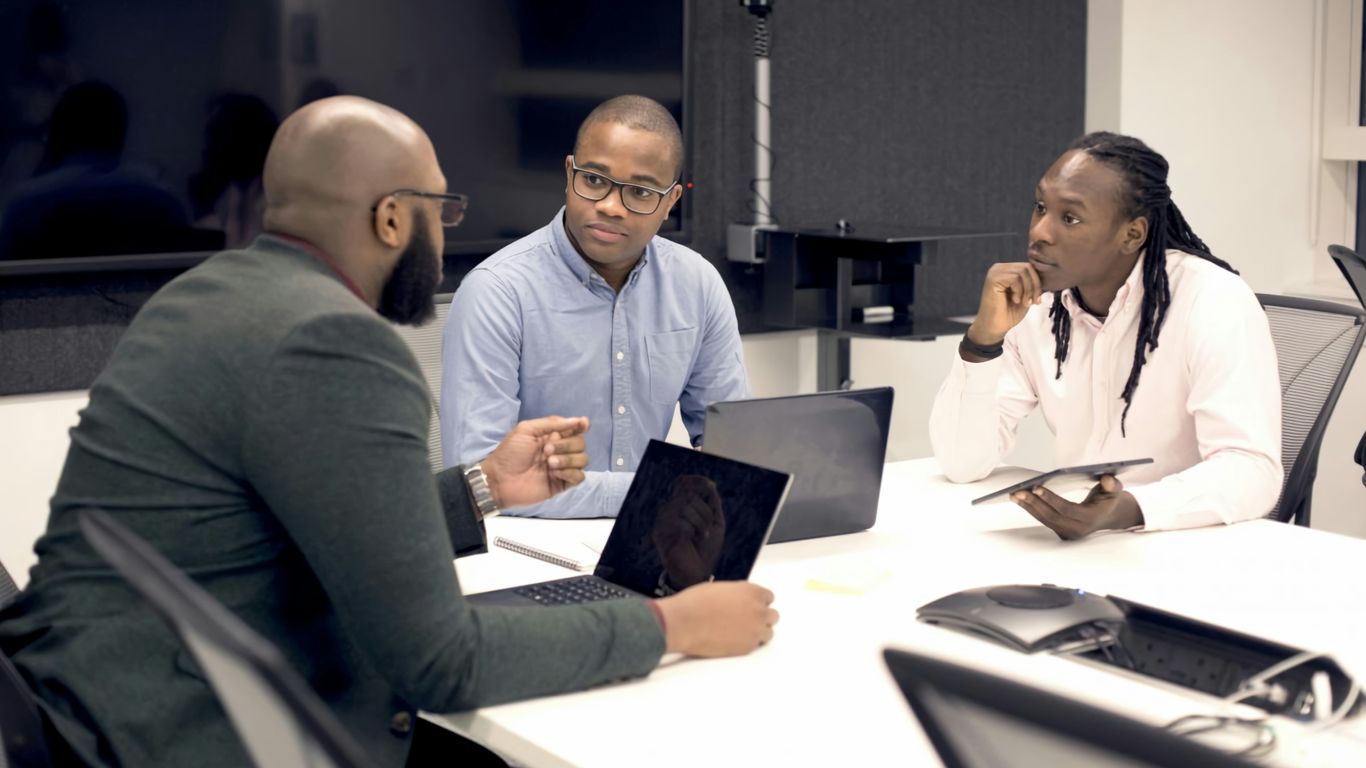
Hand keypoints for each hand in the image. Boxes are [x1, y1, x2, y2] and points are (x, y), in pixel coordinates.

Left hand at [479, 416, 589, 508]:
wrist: (500, 479)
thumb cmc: (509, 453)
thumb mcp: (526, 430)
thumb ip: (552, 423)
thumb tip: (577, 420)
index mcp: (552, 436)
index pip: (575, 429)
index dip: (582, 425)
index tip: (583, 425)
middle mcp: (560, 450)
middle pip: (580, 443)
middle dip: (567, 445)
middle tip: (547, 451)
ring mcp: (563, 467)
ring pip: (583, 459)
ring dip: (568, 459)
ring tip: (549, 464)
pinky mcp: (562, 484)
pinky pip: (579, 477)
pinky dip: (570, 473)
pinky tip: (553, 474)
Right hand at [652, 475, 725, 588]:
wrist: (698, 573)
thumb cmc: (706, 551)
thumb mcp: (716, 523)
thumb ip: (713, 503)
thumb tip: (710, 484)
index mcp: (682, 507)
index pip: (683, 483)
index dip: (697, 481)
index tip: (711, 486)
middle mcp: (670, 511)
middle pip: (688, 495)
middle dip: (705, 511)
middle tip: (708, 527)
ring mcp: (663, 521)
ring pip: (684, 506)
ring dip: (700, 522)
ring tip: (702, 535)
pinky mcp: (660, 533)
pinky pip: (678, 521)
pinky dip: (691, 530)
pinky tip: (692, 540)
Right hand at [655, 581, 777, 656]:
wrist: (684, 623)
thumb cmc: (695, 603)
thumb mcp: (720, 588)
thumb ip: (737, 594)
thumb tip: (739, 600)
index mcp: (751, 591)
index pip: (769, 597)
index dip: (758, 602)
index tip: (752, 606)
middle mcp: (758, 611)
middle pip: (772, 616)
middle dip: (762, 617)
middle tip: (748, 619)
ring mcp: (754, 630)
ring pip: (768, 632)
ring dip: (758, 631)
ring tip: (743, 632)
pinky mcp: (747, 647)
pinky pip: (756, 645)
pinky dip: (748, 643)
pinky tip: (735, 639)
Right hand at [964, 262, 1043, 352]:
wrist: (995, 328)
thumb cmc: (1009, 314)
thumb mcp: (1026, 295)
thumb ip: (1032, 283)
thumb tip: (1047, 273)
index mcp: (1007, 270)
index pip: (1029, 267)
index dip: (1037, 283)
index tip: (1037, 300)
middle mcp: (999, 268)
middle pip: (1027, 267)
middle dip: (1035, 286)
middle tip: (1033, 302)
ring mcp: (995, 272)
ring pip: (1023, 272)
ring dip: (1028, 290)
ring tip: (1024, 303)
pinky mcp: (993, 279)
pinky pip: (1015, 278)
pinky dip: (1019, 291)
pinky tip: (1015, 301)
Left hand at [1010, 475, 1142, 539]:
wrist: (1109, 516)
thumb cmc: (1109, 499)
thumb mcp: (1115, 491)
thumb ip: (1112, 485)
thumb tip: (1107, 479)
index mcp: (1090, 518)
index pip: (1067, 509)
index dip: (1051, 498)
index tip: (1036, 487)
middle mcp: (1078, 529)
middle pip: (1051, 516)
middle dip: (1033, 503)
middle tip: (1018, 491)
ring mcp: (1069, 533)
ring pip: (1045, 519)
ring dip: (1028, 507)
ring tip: (1014, 494)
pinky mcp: (1061, 532)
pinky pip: (1044, 521)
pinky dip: (1031, 510)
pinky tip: (1020, 500)